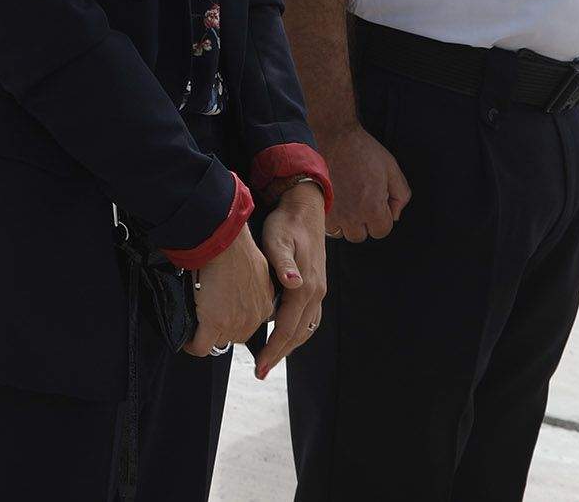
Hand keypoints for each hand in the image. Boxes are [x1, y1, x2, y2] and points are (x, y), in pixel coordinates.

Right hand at [184, 225, 275, 356]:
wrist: (224, 242)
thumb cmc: (237, 248)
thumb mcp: (258, 269)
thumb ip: (256, 287)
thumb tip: (242, 290)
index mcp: (265, 304)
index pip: (250, 325)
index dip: (234, 321)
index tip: (223, 317)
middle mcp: (253, 317)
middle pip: (236, 337)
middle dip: (222, 331)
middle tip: (207, 318)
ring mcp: (234, 322)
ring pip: (218, 343)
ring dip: (207, 337)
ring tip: (195, 327)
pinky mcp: (215, 323)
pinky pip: (202, 347)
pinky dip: (192, 346)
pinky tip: (186, 340)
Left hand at [252, 184, 328, 378]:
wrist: (305, 208)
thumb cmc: (286, 223)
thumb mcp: (277, 238)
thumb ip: (282, 263)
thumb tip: (291, 284)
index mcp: (304, 286)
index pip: (286, 327)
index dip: (272, 349)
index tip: (259, 367)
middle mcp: (315, 292)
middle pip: (297, 334)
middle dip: (279, 354)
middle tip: (260, 371)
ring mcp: (319, 291)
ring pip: (306, 329)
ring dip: (289, 346)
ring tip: (270, 359)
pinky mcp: (317, 286)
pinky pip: (309, 319)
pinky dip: (297, 332)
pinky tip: (286, 336)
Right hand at [320, 124, 408, 242]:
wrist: (335, 136)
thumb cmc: (363, 150)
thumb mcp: (392, 169)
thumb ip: (401, 195)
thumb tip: (395, 215)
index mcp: (373, 208)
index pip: (382, 231)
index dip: (382, 216)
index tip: (377, 201)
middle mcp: (352, 215)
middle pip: (361, 235)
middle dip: (364, 221)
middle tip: (360, 200)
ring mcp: (333, 212)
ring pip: (342, 232)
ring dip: (346, 222)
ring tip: (346, 201)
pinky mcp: (319, 205)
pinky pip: (326, 224)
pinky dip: (331, 217)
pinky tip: (335, 201)